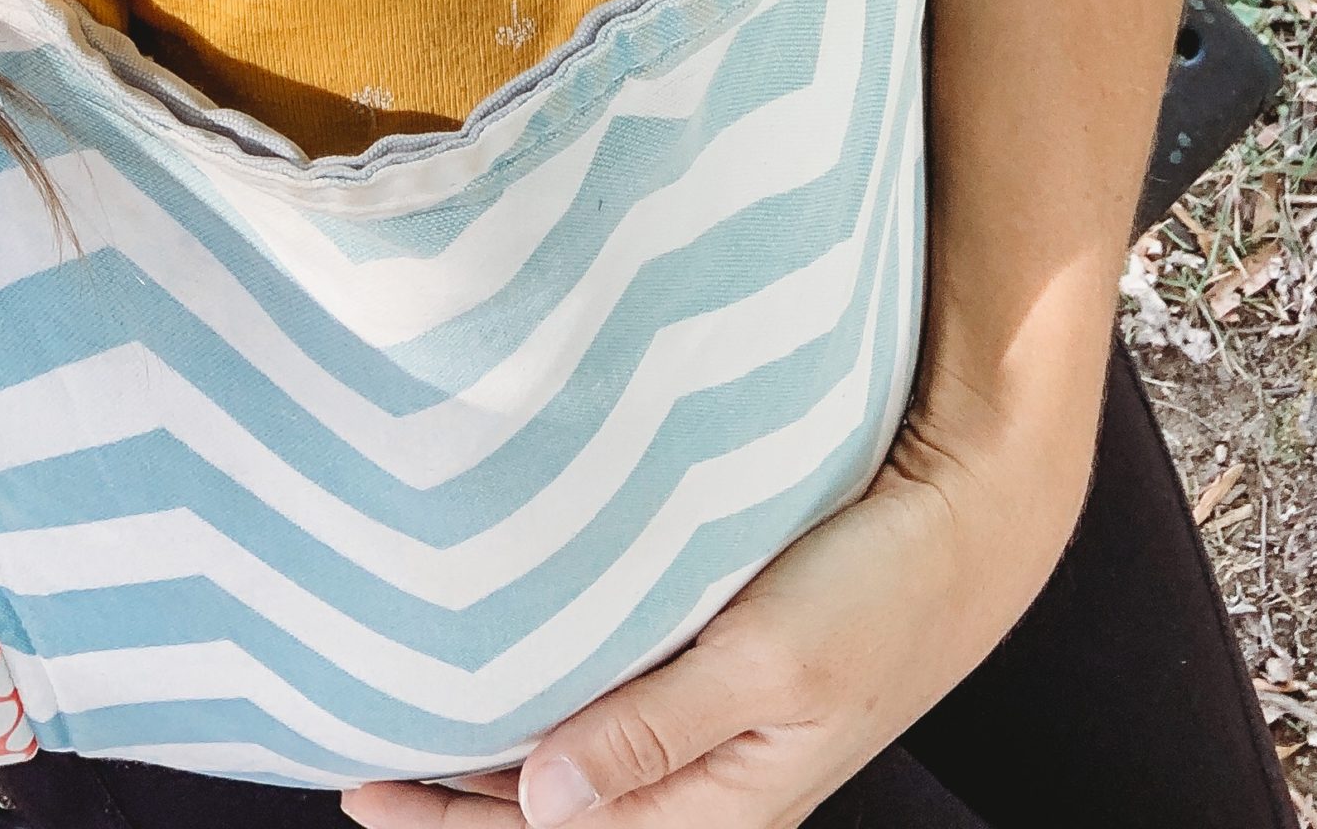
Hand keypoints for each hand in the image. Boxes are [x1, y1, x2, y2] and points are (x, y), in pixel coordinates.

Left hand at [341, 392, 1090, 828]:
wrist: (971, 518)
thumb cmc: (881, 589)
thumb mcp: (770, 662)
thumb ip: (657, 730)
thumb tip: (541, 801)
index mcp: (721, 805)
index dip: (453, 825)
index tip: (360, 789)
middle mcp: (705, 775)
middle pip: (552, 806)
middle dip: (450, 793)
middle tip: (345, 752)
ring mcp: (709, 719)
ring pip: (572, 751)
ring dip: (489, 741)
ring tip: (396, 706)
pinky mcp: (715, 661)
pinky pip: (605, 695)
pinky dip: (541, 690)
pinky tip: (498, 656)